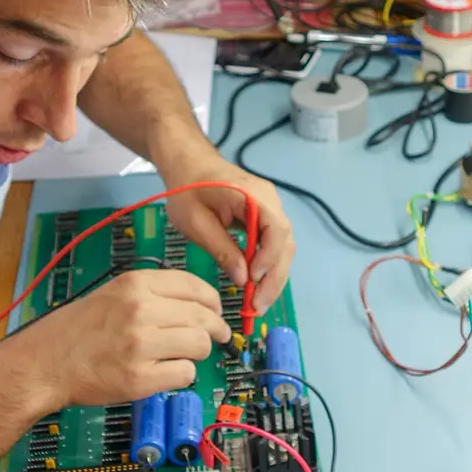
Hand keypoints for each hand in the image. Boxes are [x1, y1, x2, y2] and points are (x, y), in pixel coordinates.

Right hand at [6, 269, 230, 408]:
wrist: (44, 362)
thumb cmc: (77, 330)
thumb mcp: (113, 293)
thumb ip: (154, 294)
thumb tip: (200, 305)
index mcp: (135, 284)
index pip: (196, 287)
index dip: (214, 302)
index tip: (217, 311)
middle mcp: (140, 309)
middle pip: (204, 318)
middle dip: (215, 330)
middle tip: (217, 337)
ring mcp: (140, 344)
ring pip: (200, 345)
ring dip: (197, 353)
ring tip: (182, 355)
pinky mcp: (139, 377)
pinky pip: (185, 374)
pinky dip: (181, 375)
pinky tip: (166, 372)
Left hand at [161, 151, 294, 310]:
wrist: (188, 166)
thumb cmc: (187, 190)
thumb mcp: (196, 222)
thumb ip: (221, 249)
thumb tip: (243, 279)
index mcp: (253, 195)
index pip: (276, 229)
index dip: (269, 257)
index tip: (253, 280)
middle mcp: (270, 201)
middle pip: (285, 243)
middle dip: (274, 277)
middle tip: (259, 306)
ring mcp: (270, 208)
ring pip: (283, 247)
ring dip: (273, 276)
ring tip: (259, 303)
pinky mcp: (265, 217)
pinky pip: (274, 245)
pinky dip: (267, 267)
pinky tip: (257, 286)